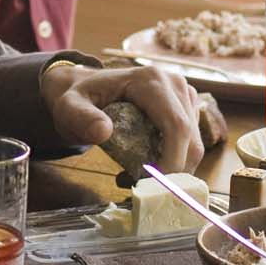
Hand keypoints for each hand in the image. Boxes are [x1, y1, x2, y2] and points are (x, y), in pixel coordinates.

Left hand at [39, 63, 203, 172]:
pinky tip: (144, 164)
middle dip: (170, 171)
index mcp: (152, 81)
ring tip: (132, 173)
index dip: (172, 159)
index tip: (152, 182)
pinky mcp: (187, 108)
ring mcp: (185, 96)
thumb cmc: (79, 97)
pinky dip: (172, 161)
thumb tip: (103, 132)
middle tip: (135, 183)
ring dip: (170, 169)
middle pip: (190, 140)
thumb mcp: (70, 107)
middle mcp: (175, 85)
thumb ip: (81, 118)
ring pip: (194, 146)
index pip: (176, 125)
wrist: (85, 88)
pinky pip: (190, 143)